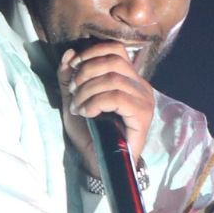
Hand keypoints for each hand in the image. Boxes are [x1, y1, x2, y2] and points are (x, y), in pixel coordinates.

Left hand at [57, 43, 155, 177]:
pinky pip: (117, 98)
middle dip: (86, 73)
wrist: (100, 163)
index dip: (92, 53)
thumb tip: (69, 53)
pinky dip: (96, 102)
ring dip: (87, 91)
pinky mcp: (143, 115)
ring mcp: (144, 100)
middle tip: (73, 92)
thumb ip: (69, 78)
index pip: (115, 50)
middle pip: (113, 61)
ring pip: (113, 79)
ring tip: (78, 107)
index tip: (73, 68)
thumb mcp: (74, 100)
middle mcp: (140, 86)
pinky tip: (88, 113)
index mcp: (128, 79)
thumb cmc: (90, 133)